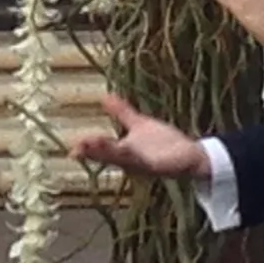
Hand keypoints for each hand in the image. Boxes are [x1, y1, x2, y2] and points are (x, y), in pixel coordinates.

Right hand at [72, 94, 207, 182]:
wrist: (191, 156)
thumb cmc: (164, 143)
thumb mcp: (138, 124)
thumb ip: (121, 112)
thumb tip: (104, 96)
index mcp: (122, 151)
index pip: (101, 149)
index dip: (86, 148)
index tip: (72, 148)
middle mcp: (130, 160)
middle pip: (108, 155)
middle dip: (93, 151)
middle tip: (76, 149)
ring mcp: (144, 164)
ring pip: (123, 158)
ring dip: (108, 153)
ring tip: (92, 145)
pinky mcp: (159, 166)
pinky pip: (145, 161)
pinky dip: (135, 156)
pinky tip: (127, 148)